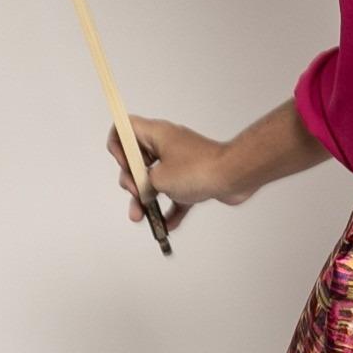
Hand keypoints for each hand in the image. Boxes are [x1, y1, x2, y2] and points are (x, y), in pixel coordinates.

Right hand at [105, 115, 244, 235]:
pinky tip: (166, 225)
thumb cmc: (199, 169)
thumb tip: (144, 193)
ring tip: (141, 217)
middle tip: (136, 193)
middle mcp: (168, 144)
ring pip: (156, 180)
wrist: (234, 175)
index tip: (124, 165)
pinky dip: (170, 208)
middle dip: (132, 181)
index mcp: (157, 134)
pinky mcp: (194, 177)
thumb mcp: (158, 179)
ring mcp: (182, 161)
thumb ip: (142, 185)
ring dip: (147, 199)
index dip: (118, 146)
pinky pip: (175, 193)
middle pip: (138, 160)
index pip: (126, 128)